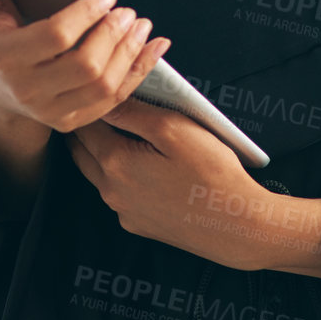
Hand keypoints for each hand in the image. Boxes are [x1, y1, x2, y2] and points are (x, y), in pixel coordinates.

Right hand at [0, 0, 169, 175]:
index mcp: (5, 58)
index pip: (56, 37)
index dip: (87, 14)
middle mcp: (27, 90)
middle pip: (85, 65)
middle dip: (112, 34)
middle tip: (127, 12)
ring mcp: (49, 112)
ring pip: (103, 86)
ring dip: (130, 53)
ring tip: (140, 26)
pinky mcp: (69, 122)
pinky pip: (112, 101)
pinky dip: (137, 73)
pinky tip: (152, 49)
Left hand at [66, 99, 320, 276]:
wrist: (236, 226)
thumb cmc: (211, 173)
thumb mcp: (174, 129)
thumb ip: (133, 112)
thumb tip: (106, 100)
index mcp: (115, 162)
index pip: (84, 126)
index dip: (91, 106)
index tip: (100, 93)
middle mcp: (111, 191)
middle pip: (84, 152)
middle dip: (88, 130)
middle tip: (103, 110)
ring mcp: (123, 211)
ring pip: (98, 175)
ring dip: (103, 154)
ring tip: (124, 134)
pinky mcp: (138, 225)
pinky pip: (119, 195)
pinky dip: (122, 178)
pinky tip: (145, 167)